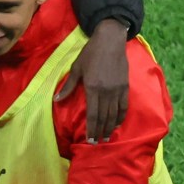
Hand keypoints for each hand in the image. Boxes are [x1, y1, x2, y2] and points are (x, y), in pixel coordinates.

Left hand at [57, 21, 131, 141]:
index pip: (93, 114)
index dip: (92, 129)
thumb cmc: (91, 52)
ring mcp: (117, 90)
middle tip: (98, 142)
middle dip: (100, 131)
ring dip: (110, 127)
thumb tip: (57, 99)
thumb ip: (68, 85)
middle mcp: (106, 92)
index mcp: (92, 87)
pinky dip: (120, 117)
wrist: (110, 40)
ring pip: (114, 114)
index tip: (90, 140)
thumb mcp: (77, 67)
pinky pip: (124, 107)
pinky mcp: (125, 88)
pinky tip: (117, 124)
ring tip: (107, 137)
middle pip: (104, 117)